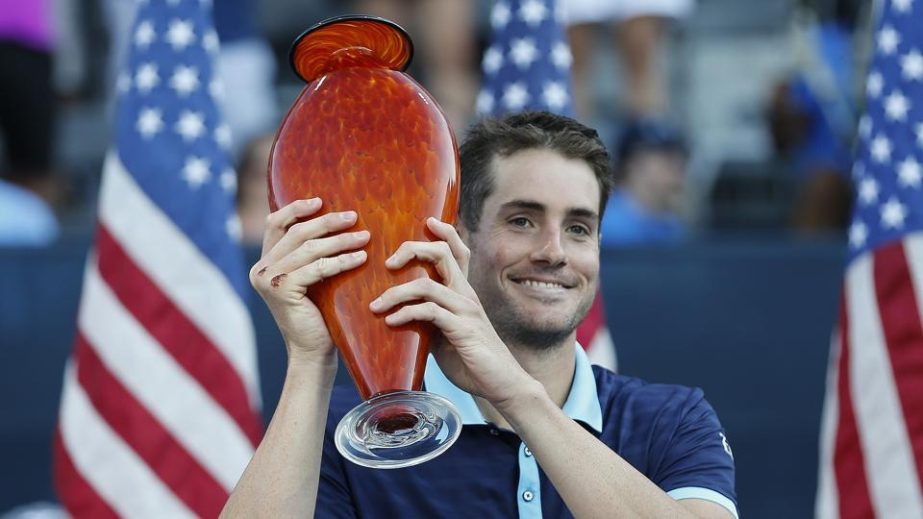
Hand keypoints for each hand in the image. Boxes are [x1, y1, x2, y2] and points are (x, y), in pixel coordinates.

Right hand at [250, 198, 369, 365]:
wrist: (313, 352)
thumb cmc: (320, 315)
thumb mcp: (312, 279)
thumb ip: (311, 255)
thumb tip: (336, 219)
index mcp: (265, 263)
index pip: (275, 224)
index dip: (296, 208)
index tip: (321, 200)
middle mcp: (261, 269)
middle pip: (296, 233)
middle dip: (327, 222)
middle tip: (353, 217)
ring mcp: (268, 280)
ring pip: (308, 248)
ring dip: (340, 240)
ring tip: (365, 237)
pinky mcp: (282, 290)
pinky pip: (317, 268)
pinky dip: (341, 261)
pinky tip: (360, 258)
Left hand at [369, 218, 534, 407]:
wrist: (501, 384)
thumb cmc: (473, 360)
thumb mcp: (445, 335)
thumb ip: (428, 321)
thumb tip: (398, 316)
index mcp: (464, 292)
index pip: (457, 251)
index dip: (443, 232)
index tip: (426, 221)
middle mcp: (466, 295)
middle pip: (442, 254)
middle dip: (412, 249)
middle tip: (388, 262)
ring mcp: (465, 311)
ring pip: (427, 285)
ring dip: (396, 292)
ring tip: (376, 305)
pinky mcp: (462, 330)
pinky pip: (430, 312)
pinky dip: (406, 314)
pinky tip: (391, 322)